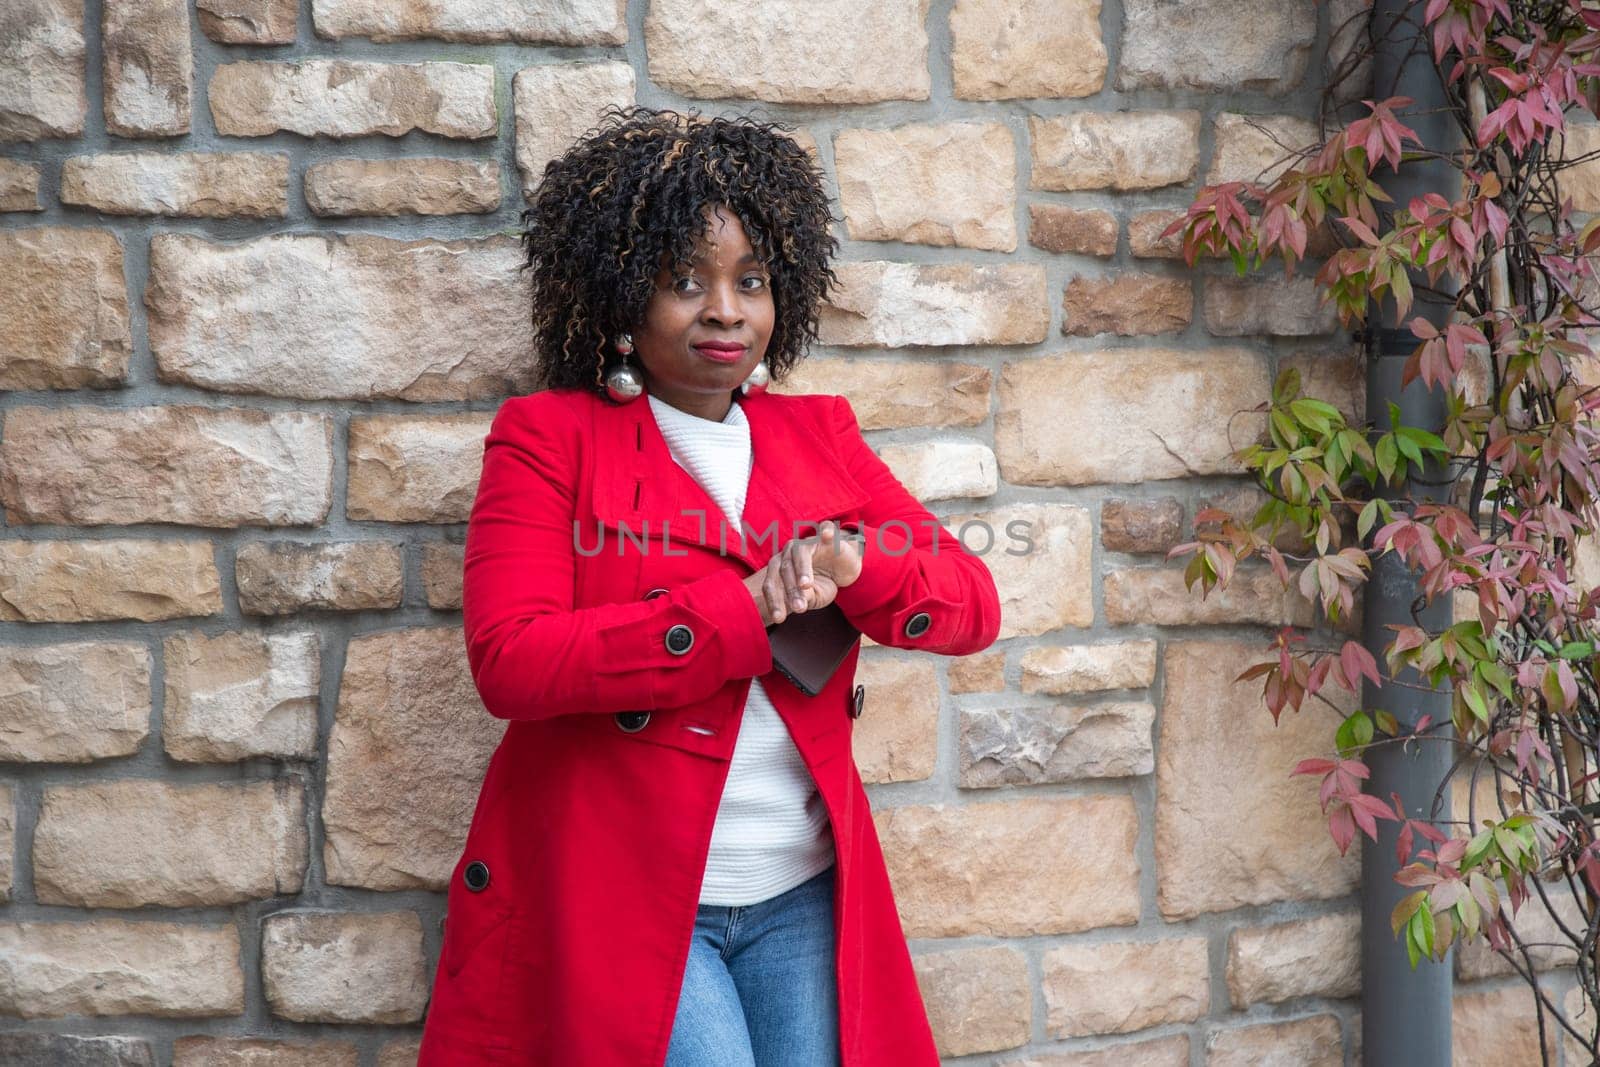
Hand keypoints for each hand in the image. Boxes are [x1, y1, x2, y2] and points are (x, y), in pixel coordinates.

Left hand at [744, 520, 862, 626]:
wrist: (845, 569)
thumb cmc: (824, 582)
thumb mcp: (815, 597)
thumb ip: (804, 599)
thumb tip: (799, 604)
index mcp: (780, 568)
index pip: (772, 584)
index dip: (774, 601)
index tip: (779, 619)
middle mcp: (789, 553)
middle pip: (784, 570)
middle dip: (790, 591)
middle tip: (798, 608)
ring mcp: (808, 542)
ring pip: (800, 553)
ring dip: (802, 569)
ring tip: (806, 585)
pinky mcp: (827, 535)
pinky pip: (826, 529)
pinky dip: (826, 531)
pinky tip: (826, 536)